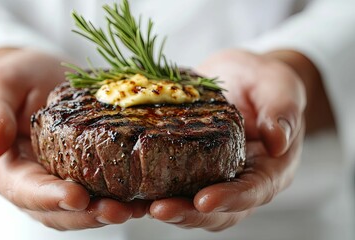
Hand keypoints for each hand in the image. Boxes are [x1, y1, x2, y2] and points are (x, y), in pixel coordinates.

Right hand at [0, 48, 148, 229]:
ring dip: (109, 213)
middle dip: (88, 214)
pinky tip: (144, 197)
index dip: (51, 198)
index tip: (77, 197)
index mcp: (9, 169)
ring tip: (137, 208)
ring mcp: (61, 181)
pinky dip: (122, 199)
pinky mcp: (84, 173)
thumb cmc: (15, 81)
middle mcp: (36, 183)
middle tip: (118, 211)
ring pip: (83, 210)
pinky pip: (101, 193)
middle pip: (59, 212)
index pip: (27, 191)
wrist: (37, 77)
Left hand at [149, 49, 305, 230]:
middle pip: (216, 211)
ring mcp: (210, 176)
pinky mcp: (186, 167)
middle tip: (160, 209)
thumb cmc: (265, 83)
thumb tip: (278, 140)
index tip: (204, 200)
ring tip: (135, 207)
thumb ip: (282, 111)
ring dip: (164, 209)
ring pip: (189, 205)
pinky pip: (168, 186)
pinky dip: (147, 194)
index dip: (230, 199)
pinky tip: (126, 194)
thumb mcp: (280, 87)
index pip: (252, 191)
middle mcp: (237, 180)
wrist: (242, 79)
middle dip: (188, 213)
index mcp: (267, 169)